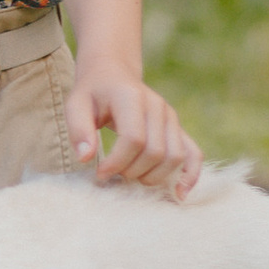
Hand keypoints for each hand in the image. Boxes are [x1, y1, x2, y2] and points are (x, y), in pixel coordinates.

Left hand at [67, 64, 200, 196]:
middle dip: (132, 171)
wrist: (113, 74)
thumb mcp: (75, 105)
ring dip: (153, 176)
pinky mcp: (178, 128)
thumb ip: (78, 130)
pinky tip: (179, 194)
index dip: (117, 162)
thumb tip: (86, 158)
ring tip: (131, 176)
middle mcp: (157, 106)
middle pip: (155, 152)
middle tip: (113, 173)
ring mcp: (171, 117)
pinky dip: (190, 175)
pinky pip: (193, 153)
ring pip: (174, 157)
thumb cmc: (92, 93)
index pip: (133, 138)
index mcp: (132, 97)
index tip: (100, 173)